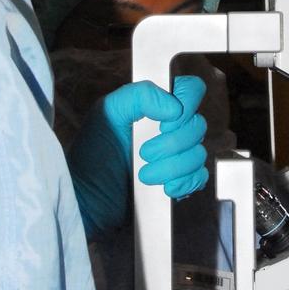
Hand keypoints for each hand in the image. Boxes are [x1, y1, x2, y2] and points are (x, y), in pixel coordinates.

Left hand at [67, 75, 208, 238]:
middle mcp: (170, 128)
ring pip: (199, 154)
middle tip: (143, 153)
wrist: (88, 200)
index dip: (187, 103)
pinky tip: (164, 187)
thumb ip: (139, 95)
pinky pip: (200, 178)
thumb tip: (175, 107)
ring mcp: (176, 156)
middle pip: (198, 125)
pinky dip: (184, 183)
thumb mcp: (108, 113)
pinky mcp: (180, 182)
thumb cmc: (91, 154)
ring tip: (144, 175)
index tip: (165, 122)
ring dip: (172, 167)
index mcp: (155, 106)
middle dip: (172, 144)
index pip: (190, 89)